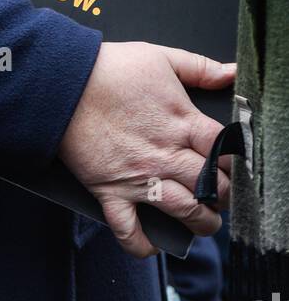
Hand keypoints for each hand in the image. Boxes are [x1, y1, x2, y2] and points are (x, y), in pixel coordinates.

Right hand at [57, 41, 235, 257]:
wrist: (64, 82)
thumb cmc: (111, 68)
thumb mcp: (161, 56)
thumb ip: (200, 67)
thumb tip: (232, 71)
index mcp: (183, 123)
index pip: (227, 154)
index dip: (236, 162)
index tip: (232, 164)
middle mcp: (166, 155)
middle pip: (213, 188)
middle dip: (223, 194)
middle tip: (219, 192)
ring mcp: (140, 178)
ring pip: (184, 213)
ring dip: (202, 222)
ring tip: (204, 220)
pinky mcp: (111, 192)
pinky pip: (129, 231)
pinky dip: (142, 244)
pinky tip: (152, 243)